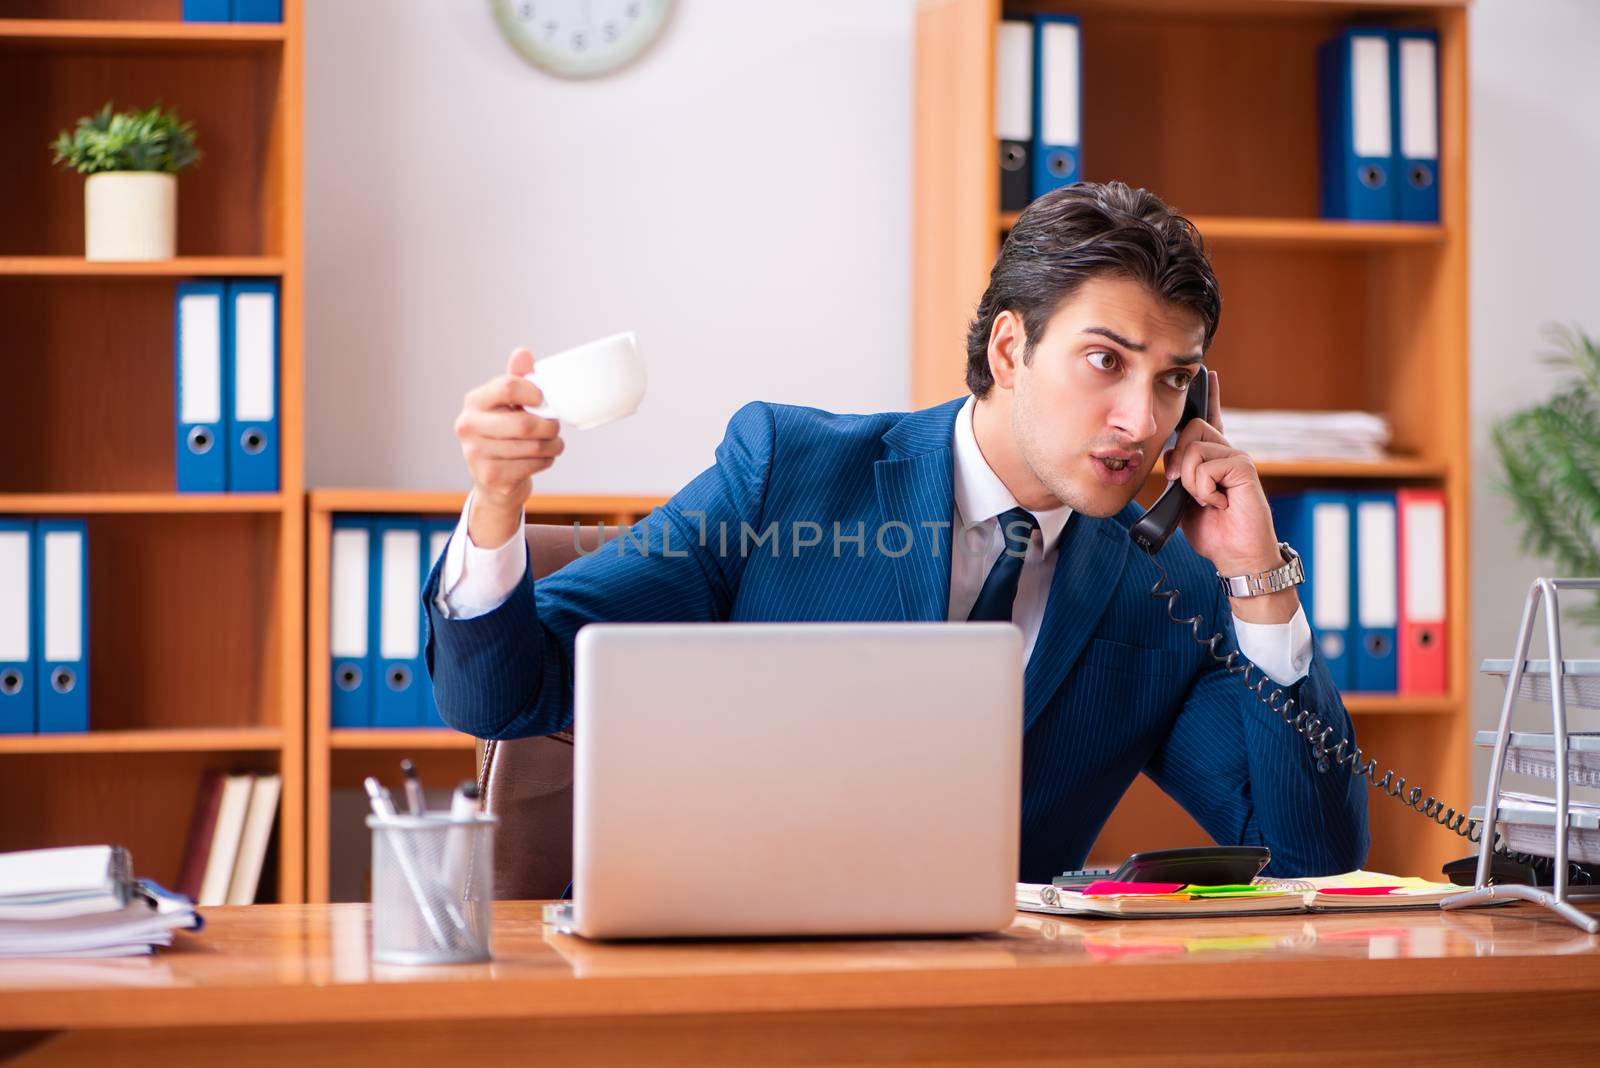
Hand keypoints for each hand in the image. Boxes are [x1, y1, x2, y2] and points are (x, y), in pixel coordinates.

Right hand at [453, 348, 564, 546]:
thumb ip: (517, 379)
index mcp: (474, 402)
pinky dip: (546, 461)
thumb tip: (523, 352)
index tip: (542, 400)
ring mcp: (475, 454)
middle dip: (550, 426)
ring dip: (553, 445)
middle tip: (555, 428)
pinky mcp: (490, 477)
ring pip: (533, 446)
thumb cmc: (505, 434)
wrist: (494, 481)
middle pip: (525, 423)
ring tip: (552, 444)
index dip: (534, 393)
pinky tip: (542, 458)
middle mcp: (468, 426)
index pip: (508, 387)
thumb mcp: (508, 405)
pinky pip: (532, 465)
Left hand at [1163, 369, 1296, 623]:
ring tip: (1207, 500)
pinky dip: (1203, 489)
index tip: (1207, 373)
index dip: (1209, 396)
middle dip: (1178, 459)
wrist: (1236, 556)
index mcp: (1214, 460)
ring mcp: (1238, 459)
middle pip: (1192, 429)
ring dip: (1191, 482)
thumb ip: (1178, 477)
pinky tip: (1218, 503)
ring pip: (1195, 450)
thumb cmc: (1212, 532)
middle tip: (1183, 486)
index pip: (1211, 420)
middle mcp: (1228, 454)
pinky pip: (1207, 466)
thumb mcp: (1184, 502)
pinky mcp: (1245, 469)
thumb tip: (1169, 463)